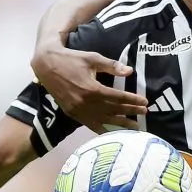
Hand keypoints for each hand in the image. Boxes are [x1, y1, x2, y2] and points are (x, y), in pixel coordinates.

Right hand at [31, 40, 147, 132]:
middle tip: (144, 114)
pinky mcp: (72, 113)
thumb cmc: (72, 59)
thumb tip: (130, 71)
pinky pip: (90, 124)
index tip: (145, 102)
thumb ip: (112, 66)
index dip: (133, 100)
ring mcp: (78, 110)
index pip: (118, 97)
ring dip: (120, 124)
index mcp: (92, 89)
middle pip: (113, 110)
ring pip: (103, 120)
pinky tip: (112, 132)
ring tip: (134, 127)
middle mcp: (86, 103)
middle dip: (130, 112)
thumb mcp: (93, 58)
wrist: (46, 65)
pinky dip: (102, 129)